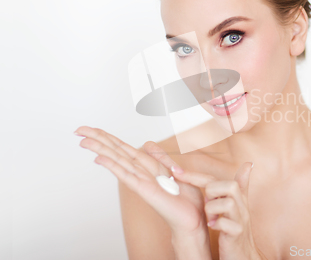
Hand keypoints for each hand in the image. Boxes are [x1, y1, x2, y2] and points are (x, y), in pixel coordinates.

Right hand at [74, 126, 206, 236]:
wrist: (193, 219)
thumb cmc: (185, 200)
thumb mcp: (177, 171)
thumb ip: (162, 158)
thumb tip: (148, 145)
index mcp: (148, 166)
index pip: (124, 148)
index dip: (109, 137)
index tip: (92, 129)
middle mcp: (141, 172)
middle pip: (116, 151)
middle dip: (98, 139)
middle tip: (79, 129)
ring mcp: (141, 181)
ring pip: (117, 160)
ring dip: (100, 149)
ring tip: (83, 140)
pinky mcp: (144, 190)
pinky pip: (126, 176)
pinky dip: (113, 166)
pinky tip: (99, 159)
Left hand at [165, 161, 266, 259]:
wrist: (244, 256)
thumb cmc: (237, 230)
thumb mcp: (237, 206)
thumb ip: (241, 185)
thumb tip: (248, 164)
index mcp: (238, 198)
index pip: (216, 180)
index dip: (196, 176)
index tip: (176, 172)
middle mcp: (242, 206)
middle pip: (230, 186)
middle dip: (211, 191)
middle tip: (206, 203)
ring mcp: (241, 220)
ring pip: (229, 203)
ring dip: (213, 209)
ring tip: (210, 218)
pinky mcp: (237, 234)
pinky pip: (227, 224)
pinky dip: (217, 224)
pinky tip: (213, 227)